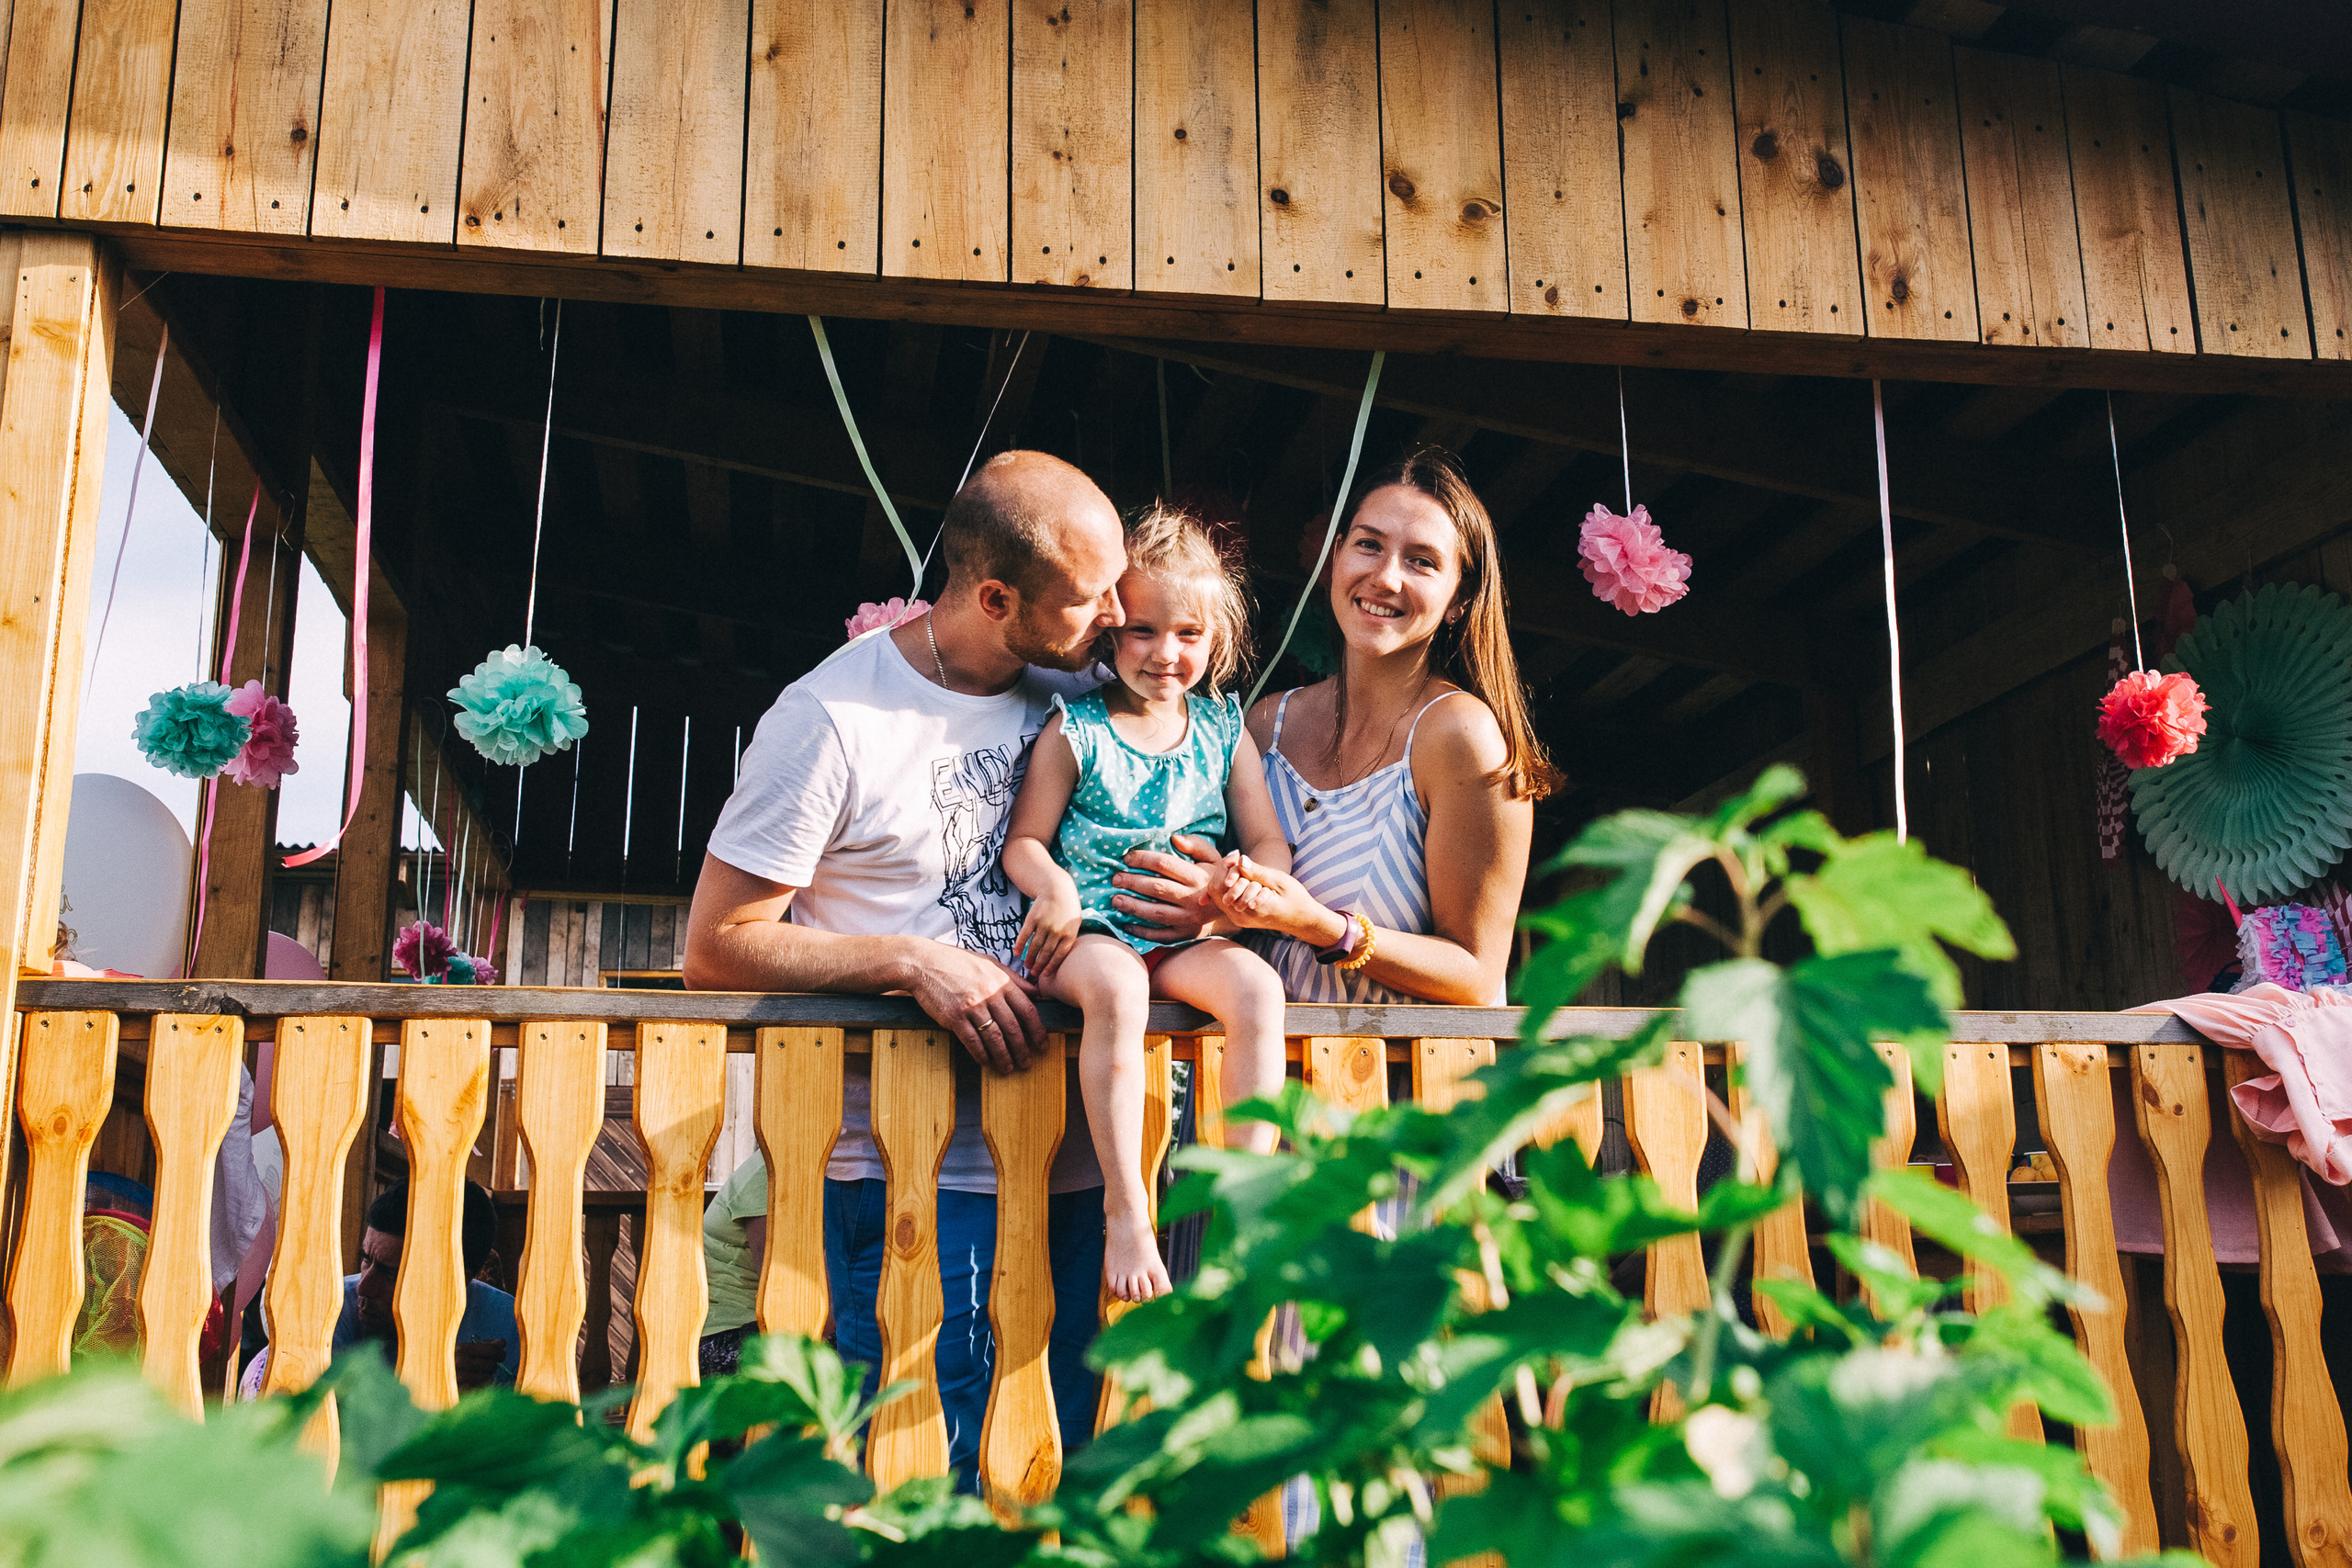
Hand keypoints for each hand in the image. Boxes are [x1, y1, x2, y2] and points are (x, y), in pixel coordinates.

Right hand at [454, 1339, 503, 1391]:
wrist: (428, 1379)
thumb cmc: (449, 1362)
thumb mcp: (463, 1349)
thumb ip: (484, 1345)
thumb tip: (502, 1343)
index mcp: (461, 1349)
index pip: (493, 1350)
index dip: (500, 1353)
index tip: (501, 1355)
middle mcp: (460, 1363)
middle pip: (493, 1365)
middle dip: (491, 1366)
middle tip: (484, 1366)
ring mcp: (459, 1379)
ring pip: (489, 1378)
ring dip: (485, 1378)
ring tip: (474, 1376)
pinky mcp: (461, 1393)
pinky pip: (482, 1389)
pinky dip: (479, 1387)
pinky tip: (469, 1384)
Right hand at [904, 940, 1044, 1071]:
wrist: (925, 962)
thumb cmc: (958, 962)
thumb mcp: (989, 963)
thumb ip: (1013, 979)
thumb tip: (1036, 992)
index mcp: (1001, 981)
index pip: (1027, 1009)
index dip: (1037, 1030)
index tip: (1042, 1044)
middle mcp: (989, 994)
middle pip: (1012, 1027)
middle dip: (1022, 1049)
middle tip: (1026, 1063)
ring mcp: (972, 1006)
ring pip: (994, 1037)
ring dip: (1003, 1056)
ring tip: (1008, 1068)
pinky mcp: (954, 1017)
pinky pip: (971, 1041)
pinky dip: (980, 1054)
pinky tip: (985, 1062)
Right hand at [1014, 885, 1082, 981]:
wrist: (1057, 889)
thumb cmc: (1067, 909)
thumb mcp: (1074, 923)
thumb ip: (1069, 939)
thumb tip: (1061, 959)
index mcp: (1069, 933)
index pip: (1059, 955)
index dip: (1051, 966)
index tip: (1045, 975)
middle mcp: (1056, 930)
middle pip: (1046, 952)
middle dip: (1039, 965)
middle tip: (1033, 974)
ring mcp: (1044, 924)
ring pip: (1034, 946)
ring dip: (1029, 957)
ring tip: (1026, 966)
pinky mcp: (1033, 918)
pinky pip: (1025, 935)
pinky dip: (1019, 945)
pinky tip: (1016, 952)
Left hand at [1108, 833, 1222, 943]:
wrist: (1233, 910)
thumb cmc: (1214, 879)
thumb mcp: (1213, 858)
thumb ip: (1196, 845)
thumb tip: (1174, 838)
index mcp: (1197, 876)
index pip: (1165, 864)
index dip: (1143, 859)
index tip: (1126, 858)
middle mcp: (1193, 898)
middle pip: (1157, 888)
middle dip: (1132, 882)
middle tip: (1115, 879)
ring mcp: (1189, 919)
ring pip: (1156, 913)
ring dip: (1133, 906)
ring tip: (1115, 900)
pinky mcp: (1185, 935)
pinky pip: (1161, 935)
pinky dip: (1142, 932)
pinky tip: (1126, 924)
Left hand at [1213, 854, 1335, 942]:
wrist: (1302, 920)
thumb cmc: (1295, 898)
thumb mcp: (1279, 881)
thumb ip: (1257, 871)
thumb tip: (1240, 859)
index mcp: (1249, 908)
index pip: (1222, 885)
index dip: (1226, 866)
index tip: (1236, 855)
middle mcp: (1240, 917)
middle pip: (1216, 890)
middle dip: (1224, 872)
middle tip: (1236, 859)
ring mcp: (1239, 919)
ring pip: (1218, 895)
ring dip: (1226, 879)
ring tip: (1240, 868)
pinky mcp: (1241, 918)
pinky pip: (1226, 901)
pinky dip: (1230, 887)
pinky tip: (1241, 878)